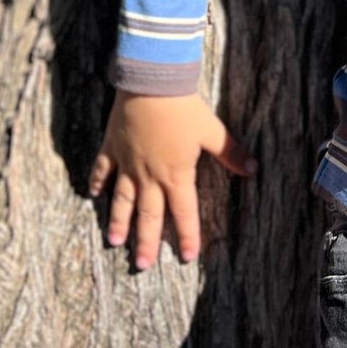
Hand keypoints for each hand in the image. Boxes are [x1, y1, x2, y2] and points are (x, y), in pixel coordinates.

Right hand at [88, 89, 256, 270]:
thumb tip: (252, 169)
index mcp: (176, 174)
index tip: (187, 257)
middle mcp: (150, 175)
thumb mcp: (211, 130)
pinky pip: (102, 169)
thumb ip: (230, 152)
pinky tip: (93, 195)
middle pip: (149, 215)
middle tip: (142, 266)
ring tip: (115, 242)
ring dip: (119, 221)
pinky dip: (97, 182)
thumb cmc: (183, 106)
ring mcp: (128, 162)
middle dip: (146, 242)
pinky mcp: (112, 147)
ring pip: (123, 200)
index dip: (187, 236)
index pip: (184, 213)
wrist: (151, 81)